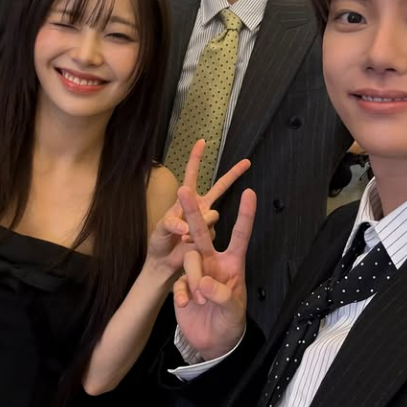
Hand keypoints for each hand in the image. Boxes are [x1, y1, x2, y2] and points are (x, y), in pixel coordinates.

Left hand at [146, 139, 249, 278]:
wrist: (164, 265)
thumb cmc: (159, 243)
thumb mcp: (160, 230)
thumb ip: (170, 224)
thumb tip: (184, 226)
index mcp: (185, 200)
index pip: (191, 174)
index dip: (196, 158)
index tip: (202, 142)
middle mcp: (199, 207)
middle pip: (220, 187)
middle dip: (233, 174)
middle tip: (247, 162)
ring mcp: (206, 221)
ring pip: (214, 215)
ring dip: (201, 224)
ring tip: (184, 237)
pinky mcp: (210, 236)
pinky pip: (212, 231)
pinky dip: (201, 237)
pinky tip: (188, 243)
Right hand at [173, 185, 255, 360]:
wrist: (214, 342)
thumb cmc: (231, 321)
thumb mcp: (233, 310)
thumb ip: (222, 296)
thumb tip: (205, 284)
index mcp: (232, 263)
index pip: (240, 235)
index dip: (245, 215)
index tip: (249, 193)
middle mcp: (213, 262)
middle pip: (202, 233)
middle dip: (194, 213)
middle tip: (183, 190)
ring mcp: (197, 272)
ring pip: (189, 260)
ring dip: (193, 278)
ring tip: (199, 300)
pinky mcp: (183, 285)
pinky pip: (179, 282)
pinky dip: (181, 292)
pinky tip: (185, 304)